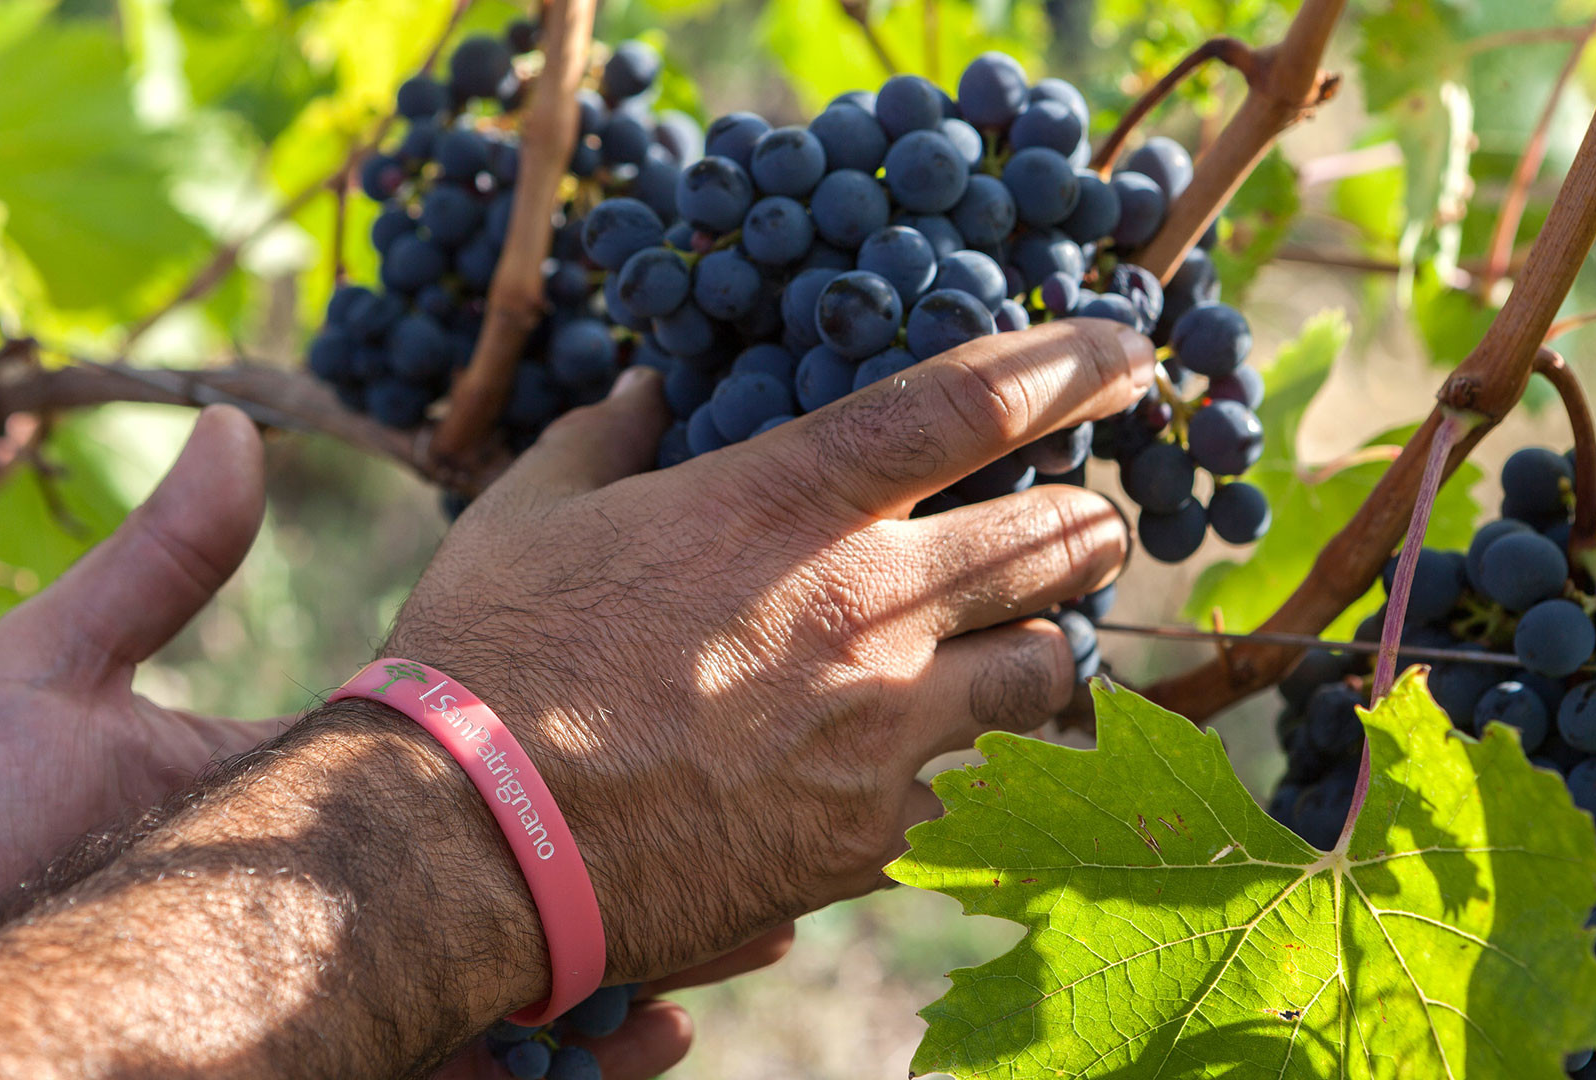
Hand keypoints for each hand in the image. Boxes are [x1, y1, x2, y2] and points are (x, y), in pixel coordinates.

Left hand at [0, 408, 791, 1079]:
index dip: (577, 728)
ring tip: (762, 916)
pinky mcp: (375, 1057)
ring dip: (661, 943)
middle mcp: (373, 887)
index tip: (665, 675)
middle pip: (543, 857)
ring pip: (553, 962)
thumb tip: (226, 422)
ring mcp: (379, 981)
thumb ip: (154, 565)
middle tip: (757, 803)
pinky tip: (659, 1026)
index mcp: (330, 785)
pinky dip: (596, 1050)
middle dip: (653, 841)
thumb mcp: (59, 681)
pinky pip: (510, 1065)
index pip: (484, 753)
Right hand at [386, 318, 1154, 982]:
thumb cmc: (492, 660)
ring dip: (1039, 647)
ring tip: (1009, 650)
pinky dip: (977, 765)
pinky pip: (981, 788)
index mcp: (788, 502)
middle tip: (1076, 521)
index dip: (1069, 363)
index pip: (972, 401)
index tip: (1122, 353)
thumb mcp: (532, 514)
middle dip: (1084, 521)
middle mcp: (865, 606)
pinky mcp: (872, 837)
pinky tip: (936, 762)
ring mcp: (883, 728)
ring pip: (1047, 670)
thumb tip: (646, 392)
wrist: (472, 843)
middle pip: (1057, 538)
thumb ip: (606, 437)